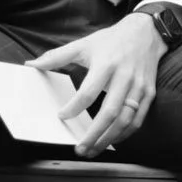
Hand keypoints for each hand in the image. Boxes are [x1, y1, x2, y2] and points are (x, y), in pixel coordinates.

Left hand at [25, 14, 166, 156]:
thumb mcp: (84, 44)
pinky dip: (125, 134)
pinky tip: (112, 140)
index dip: (74, 107)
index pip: (88, 92)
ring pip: (125, 120)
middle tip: (80, 148)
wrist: (146, 32)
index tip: (61, 117)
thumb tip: (32, 64)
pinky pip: (138, 119)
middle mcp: (124, 77)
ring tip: (93, 150)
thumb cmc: (111, 40)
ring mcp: (139, 86)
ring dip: (109, 139)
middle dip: (94, 134)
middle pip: (110, 112)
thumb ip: (57, 56)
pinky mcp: (149, 93)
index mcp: (106, 64)